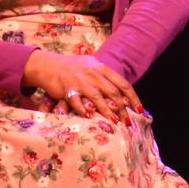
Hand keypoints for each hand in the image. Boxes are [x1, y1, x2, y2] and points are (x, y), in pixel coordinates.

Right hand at [21, 50, 143, 119]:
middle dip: (122, 108)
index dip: (133, 98)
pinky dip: (83, 109)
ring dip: (107, 110)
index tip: (140, 110)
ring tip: (114, 121)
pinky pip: (77, 101)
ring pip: (97, 97)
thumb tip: (124, 98)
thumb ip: (106, 80)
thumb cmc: (74, 69)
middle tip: (128, 122)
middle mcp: (93, 73)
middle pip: (112, 92)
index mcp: (101, 68)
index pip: (122, 84)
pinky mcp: (67, 88)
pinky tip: (89, 117)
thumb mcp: (92, 68)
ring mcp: (80, 80)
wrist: (48, 65)